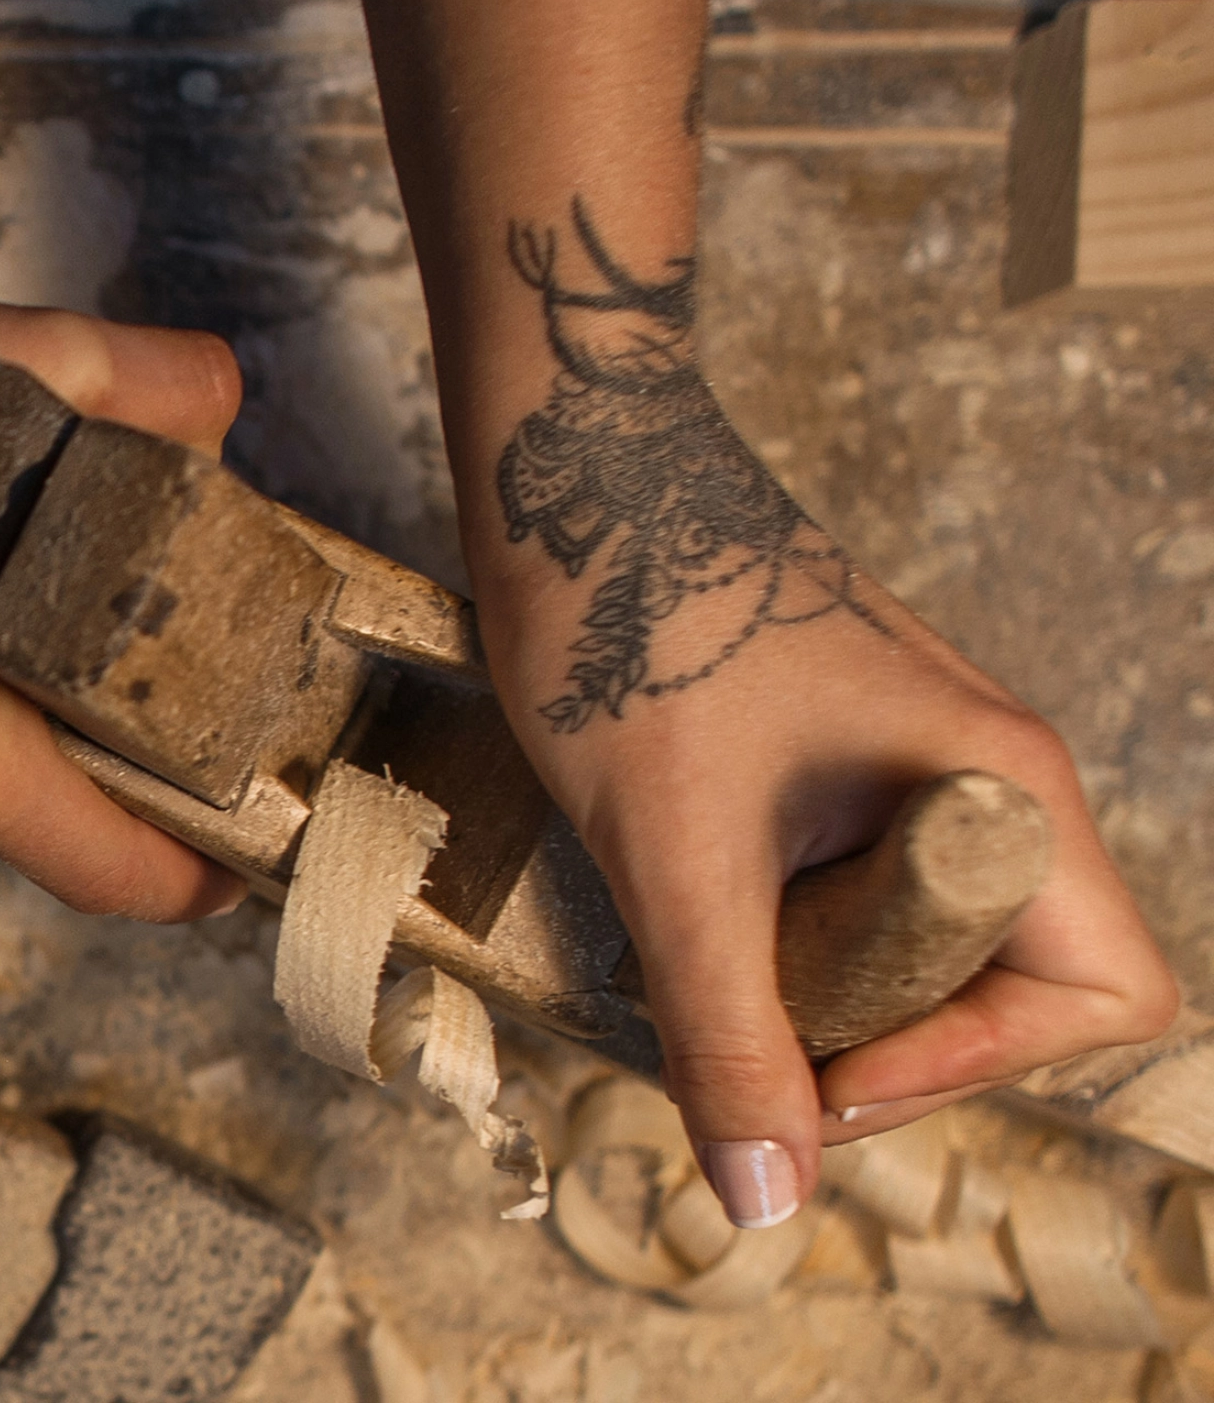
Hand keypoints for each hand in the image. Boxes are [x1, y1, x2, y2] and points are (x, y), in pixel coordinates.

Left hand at [477, 429, 1176, 1226]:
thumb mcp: (675, 857)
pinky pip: (844, 883)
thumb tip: (764, 1202)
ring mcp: (906, 761)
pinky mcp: (832, 754)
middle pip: (1002, 985)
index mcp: (998, 787)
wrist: (572, 466)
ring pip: (910, 940)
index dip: (974, 1067)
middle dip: (877, 1038)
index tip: (823, 1063)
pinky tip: (677, 911)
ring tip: (689, 958)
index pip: (1097, 994)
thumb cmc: (635, 627)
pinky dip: (773, 929)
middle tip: (735, 1020)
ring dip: (811, 986)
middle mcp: (978, 778)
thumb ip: (728, 1030)